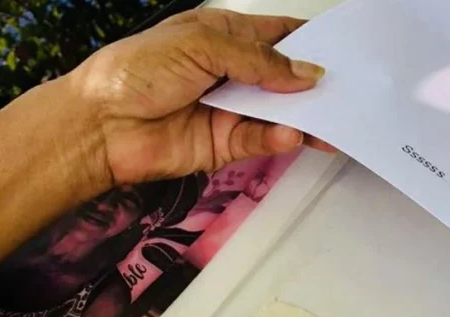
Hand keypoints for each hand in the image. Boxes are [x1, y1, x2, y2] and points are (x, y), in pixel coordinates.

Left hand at [71, 9, 326, 189]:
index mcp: (223, 36)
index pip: (275, 36)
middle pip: (283, 79)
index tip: (340, 50)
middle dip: (312, 84)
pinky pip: (260, 142)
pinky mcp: (224, 147)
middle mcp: (230, 74)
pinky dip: (278, 139)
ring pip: (278, 115)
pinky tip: (292, 134)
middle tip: (347, 90)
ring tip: (332, 121)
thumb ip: (257, 60)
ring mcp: (229, 112)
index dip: (306, 42)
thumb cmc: (138, 71)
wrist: (103, 124)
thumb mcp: (202, 45)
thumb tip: (305, 72)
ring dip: (304, 117)